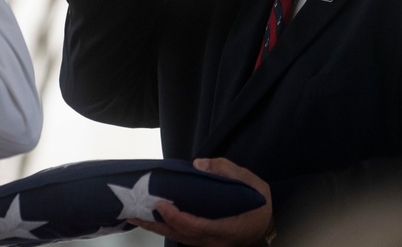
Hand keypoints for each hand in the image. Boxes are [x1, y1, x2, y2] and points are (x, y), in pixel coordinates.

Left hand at [130, 158, 273, 246]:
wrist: (267, 223)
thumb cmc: (260, 203)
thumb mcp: (250, 181)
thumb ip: (225, 170)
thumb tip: (199, 164)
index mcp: (228, 228)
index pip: (196, 226)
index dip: (176, 217)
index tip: (161, 203)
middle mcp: (216, 242)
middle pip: (181, 235)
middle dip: (156, 224)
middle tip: (133, 211)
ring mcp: (210, 245)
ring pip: (180, 238)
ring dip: (158, 227)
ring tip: (136, 214)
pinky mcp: (206, 242)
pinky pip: (183, 237)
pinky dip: (167, 227)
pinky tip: (154, 217)